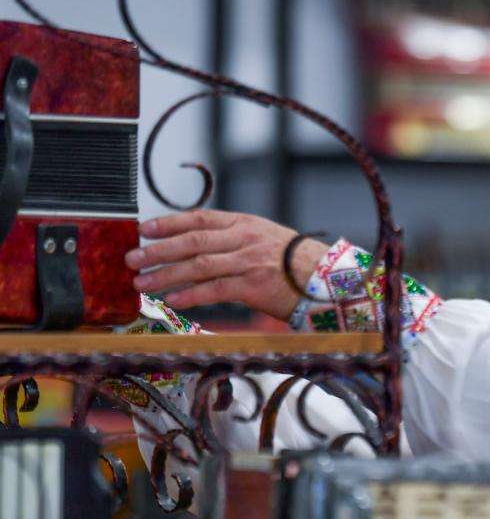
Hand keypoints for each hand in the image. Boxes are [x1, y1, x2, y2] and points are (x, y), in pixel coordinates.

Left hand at [125, 210, 328, 320]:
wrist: (328, 279)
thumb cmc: (295, 264)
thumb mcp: (264, 240)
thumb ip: (233, 241)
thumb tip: (197, 249)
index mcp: (244, 223)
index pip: (199, 217)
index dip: (168, 223)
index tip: (143, 228)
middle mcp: (244, 239)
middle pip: (192, 241)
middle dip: (158, 250)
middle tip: (132, 259)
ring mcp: (249, 261)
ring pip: (199, 265)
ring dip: (166, 275)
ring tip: (142, 283)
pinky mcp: (255, 286)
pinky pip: (215, 290)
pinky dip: (191, 295)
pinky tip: (173, 300)